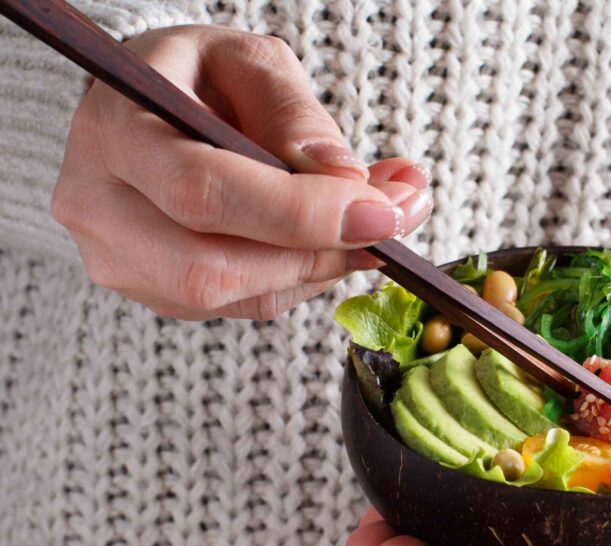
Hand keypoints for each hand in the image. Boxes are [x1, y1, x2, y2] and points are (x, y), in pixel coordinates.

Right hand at [51, 26, 432, 319]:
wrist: (146, 113)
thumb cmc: (196, 80)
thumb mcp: (248, 63)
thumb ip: (295, 114)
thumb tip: (346, 180)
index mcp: (115, 133)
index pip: (204, 192)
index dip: (301, 213)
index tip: (383, 213)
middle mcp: (102, 210)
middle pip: (216, 268)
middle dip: (322, 252)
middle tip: (397, 218)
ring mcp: (123, 263)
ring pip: (242, 296)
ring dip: (328, 265)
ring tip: (379, 218)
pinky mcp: (160, 295)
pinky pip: (251, 304)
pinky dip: (308, 275)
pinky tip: (335, 238)